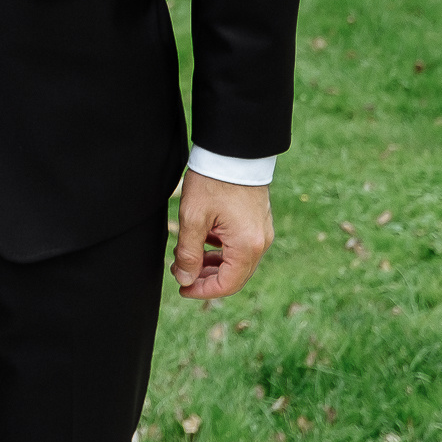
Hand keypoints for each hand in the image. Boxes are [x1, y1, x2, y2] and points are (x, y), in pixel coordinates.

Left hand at [171, 171, 271, 299]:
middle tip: (179, 272)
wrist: (233, 151)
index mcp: (247, 246)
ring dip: (212, 265)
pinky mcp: (257, 222)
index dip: (202, 291)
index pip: (227, 285)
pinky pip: (240, 247)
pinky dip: (221, 251)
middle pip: (234, 276)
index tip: (181, 288)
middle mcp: (260, 243)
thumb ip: (188, 253)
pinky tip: (202, 242)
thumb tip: (186, 280)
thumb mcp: (193, 218)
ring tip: (186, 258)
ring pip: (236, 262)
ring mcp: (262, 232)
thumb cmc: (213, 181)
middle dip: (205, 278)